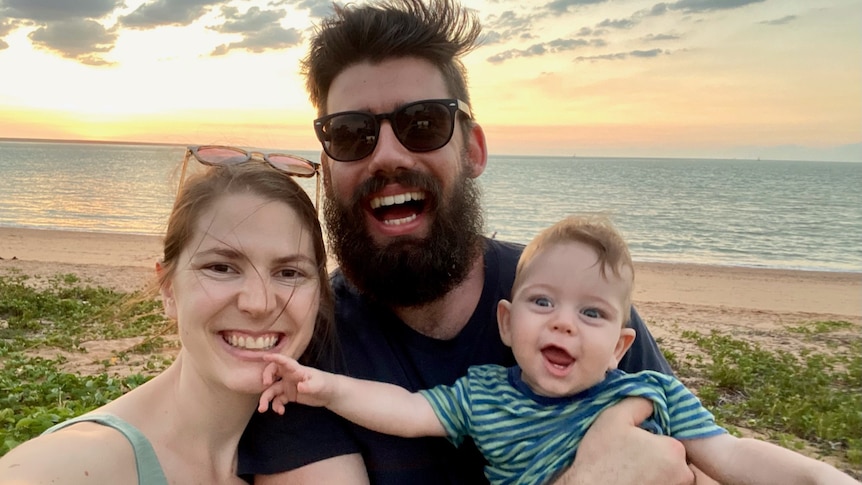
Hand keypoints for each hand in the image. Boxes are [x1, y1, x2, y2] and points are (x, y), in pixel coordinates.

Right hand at [257, 354, 334, 413]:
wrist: (330, 394)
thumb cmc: (326, 384)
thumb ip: (309, 386)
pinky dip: (276, 406)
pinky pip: (278, 400)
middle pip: (273, 373)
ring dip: (266, 398)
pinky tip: (280, 412)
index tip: (265, 357)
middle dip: (266, 377)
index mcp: (297, 370)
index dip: (275, 358)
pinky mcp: (289, 395)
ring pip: (272, 390)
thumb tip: (299, 387)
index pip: (285, 362)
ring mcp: (288, 386)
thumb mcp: (319, 385)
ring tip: (263, 409)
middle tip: (265, 385)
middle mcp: (290, 376)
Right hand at [556, 397, 693, 484]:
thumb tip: (652, 400)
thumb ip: (638, 402)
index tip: (632, 442)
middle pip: (672, 458)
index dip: (651, 437)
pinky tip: (629, 480)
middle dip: (655, 455)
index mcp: (675, 449)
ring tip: (628, 471)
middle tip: (628, 457)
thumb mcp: (614, 418)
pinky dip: (649, 483)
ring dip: (654, 472)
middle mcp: (683, 474)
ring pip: (668, 475)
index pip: (669, 437)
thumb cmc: (601, 458)